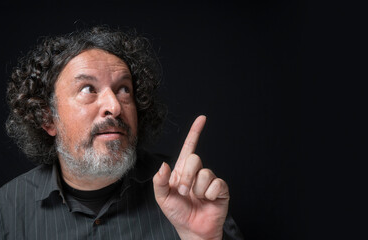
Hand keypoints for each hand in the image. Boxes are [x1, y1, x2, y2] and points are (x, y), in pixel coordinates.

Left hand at [153, 115, 228, 239]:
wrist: (193, 230)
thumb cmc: (177, 213)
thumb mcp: (162, 198)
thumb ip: (160, 181)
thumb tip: (164, 165)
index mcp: (182, 171)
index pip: (189, 147)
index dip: (195, 132)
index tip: (202, 119)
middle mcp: (197, 173)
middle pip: (195, 159)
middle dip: (187, 177)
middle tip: (185, 192)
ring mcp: (209, 180)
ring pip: (205, 173)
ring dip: (198, 189)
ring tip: (196, 199)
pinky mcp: (221, 189)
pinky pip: (216, 184)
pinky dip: (210, 195)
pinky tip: (208, 201)